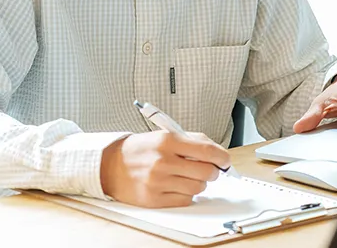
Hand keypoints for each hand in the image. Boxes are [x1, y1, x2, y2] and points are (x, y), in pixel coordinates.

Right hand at [99, 131, 231, 207]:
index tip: (225, 160)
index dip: (222, 157)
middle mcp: (163, 161)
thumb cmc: (141, 150)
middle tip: (209, 169)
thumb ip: (192, 141)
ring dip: (199, 183)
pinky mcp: (155, 199)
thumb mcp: (164, 135)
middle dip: (212, 171)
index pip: (206, 151)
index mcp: (167, 141)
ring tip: (189, 177)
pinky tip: (178, 186)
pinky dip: (187, 194)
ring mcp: (158, 182)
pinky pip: (185, 200)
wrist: (111, 165)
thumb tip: (217, 152)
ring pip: (198, 188)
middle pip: (206, 172)